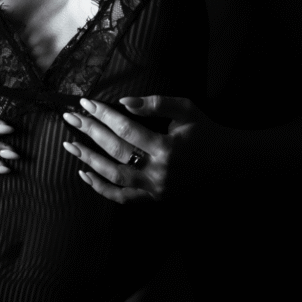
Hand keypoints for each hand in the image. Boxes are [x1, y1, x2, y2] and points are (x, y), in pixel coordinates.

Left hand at [61, 95, 209, 203]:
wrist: (231, 167)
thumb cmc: (208, 133)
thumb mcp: (188, 111)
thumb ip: (157, 103)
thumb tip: (125, 101)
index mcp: (167, 146)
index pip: (126, 128)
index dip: (104, 115)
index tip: (86, 103)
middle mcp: (159, 171)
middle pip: (115, 150)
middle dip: (90, 132)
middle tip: (70, 118)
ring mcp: (156, 189)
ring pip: (114, 176)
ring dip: (89, 160)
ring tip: (70, 145)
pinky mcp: (155, 200)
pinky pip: (122, 198)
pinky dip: (101, 188)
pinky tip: (84, 174)